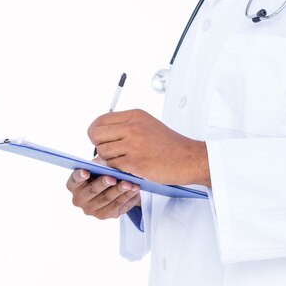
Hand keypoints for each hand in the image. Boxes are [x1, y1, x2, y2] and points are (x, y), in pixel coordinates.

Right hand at [66, 163, 140, 219]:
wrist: (110, 186)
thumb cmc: (101, 172)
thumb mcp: (98, 165)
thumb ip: (100, 165)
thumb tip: (110, 166)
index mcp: (74, 185)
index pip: (75, 180)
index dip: (80, 176)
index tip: (86, 171)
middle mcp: (79, 200)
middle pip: (92, 191)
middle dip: (103, 183)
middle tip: (113, 178)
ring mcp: (91, 210)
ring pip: (107, 199)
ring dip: (119, 190)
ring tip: (129, 183)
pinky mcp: (104, 215)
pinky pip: (118, 205)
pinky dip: (127, 196)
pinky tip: (134, 189)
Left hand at [88, 109, 210, 186]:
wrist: (190, 158)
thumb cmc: (169, 145)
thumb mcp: (147, 125)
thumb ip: (125, 127)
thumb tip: (99, 135)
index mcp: (135, 115)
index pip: (100, 120)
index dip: (95, 132)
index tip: (100, 140)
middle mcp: (132, 127)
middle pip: (95, 135)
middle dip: (98, 145)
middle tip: (108, 152)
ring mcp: (133, 144)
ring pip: (102, 151)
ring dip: (108, 159)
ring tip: (121, 161)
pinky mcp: (135, 162)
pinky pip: (112, 165)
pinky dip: (117, 169)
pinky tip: (128, 168)